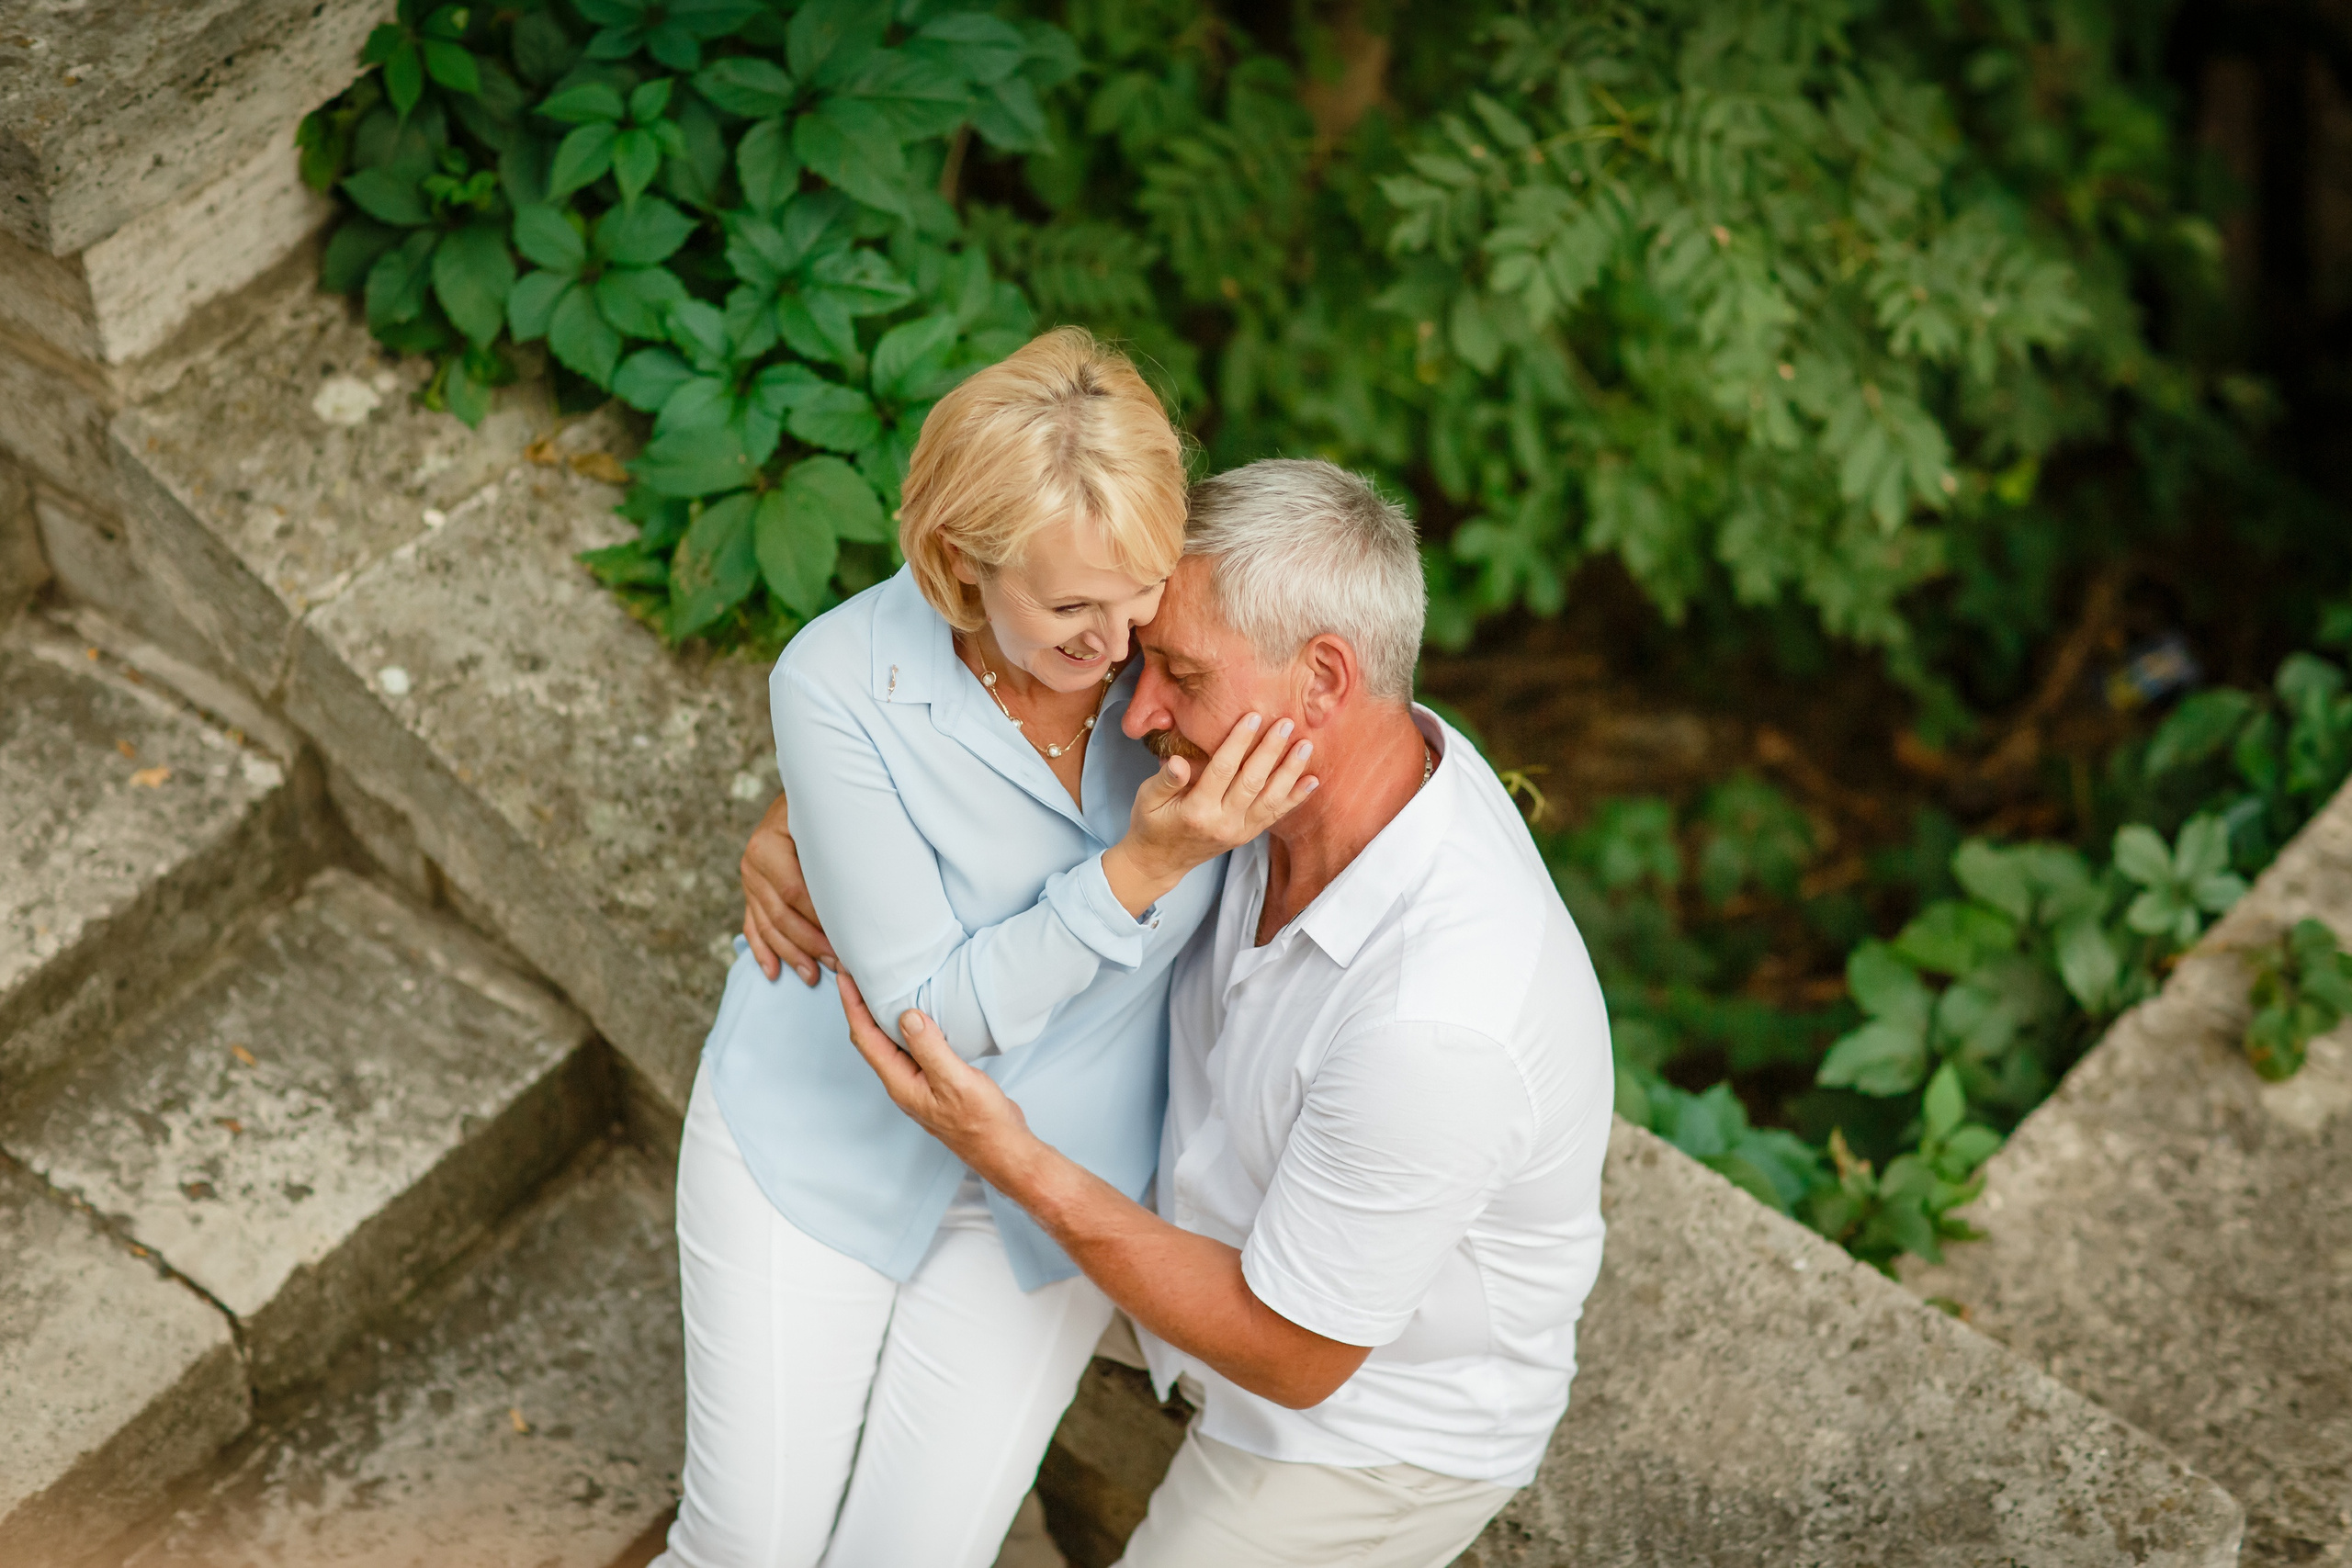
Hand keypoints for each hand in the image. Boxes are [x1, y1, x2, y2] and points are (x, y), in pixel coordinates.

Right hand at [740, 790, 833, 984]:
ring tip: (813, 977)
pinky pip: (752, 926)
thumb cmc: (828, 805)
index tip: (846, 942)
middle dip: (809, 945)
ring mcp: (748, 880)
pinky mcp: (750, 892)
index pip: (795, 892)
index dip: (819, 921)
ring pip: (768, 926)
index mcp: (769, 845)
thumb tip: (866, 891)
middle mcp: (753, 863)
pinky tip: (773, 973)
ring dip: (791, 954)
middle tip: (838, 967)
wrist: (805, 791)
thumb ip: (838, 847)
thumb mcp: (829, 818)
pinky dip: (763, 951)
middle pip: (781, 914)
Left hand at [838, 972, 1033, 1179]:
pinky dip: (906, 1025)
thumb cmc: (981, 1121)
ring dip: (881, 1014)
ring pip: (890, 1042)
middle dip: (860, 1005)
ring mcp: (919, 1081)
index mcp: (900, 1082)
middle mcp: (903, 1081)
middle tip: (857, 974)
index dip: (853, 1005)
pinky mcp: (936, 1079)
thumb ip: (930, 1049)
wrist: (1003, 1147)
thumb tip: (906, 1016)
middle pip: (871, 1038)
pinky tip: (918, 1012)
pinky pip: (912, 1046)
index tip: (846, 975)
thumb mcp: (955, 1082)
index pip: (866, 1037)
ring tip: (881, 986)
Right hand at [1103, 712, 1317, 915]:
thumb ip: (1165, 780)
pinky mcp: (1247, 835)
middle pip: (1252, 782)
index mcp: (1196, 810)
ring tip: (1305, 746)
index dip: (1238, 742)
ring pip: (1270, 799)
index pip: (1222, 770)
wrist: (1160, 862)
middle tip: (1285, 724)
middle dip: (1270, 751)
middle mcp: (1222, 822)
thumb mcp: (1147, 799)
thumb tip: (1178, 761)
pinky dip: (1295, 798)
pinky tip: (1312, 781)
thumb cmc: (1152, 824)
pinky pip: (1275, 815)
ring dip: (1290, 771)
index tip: (1252, 717)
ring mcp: (1238, 831)